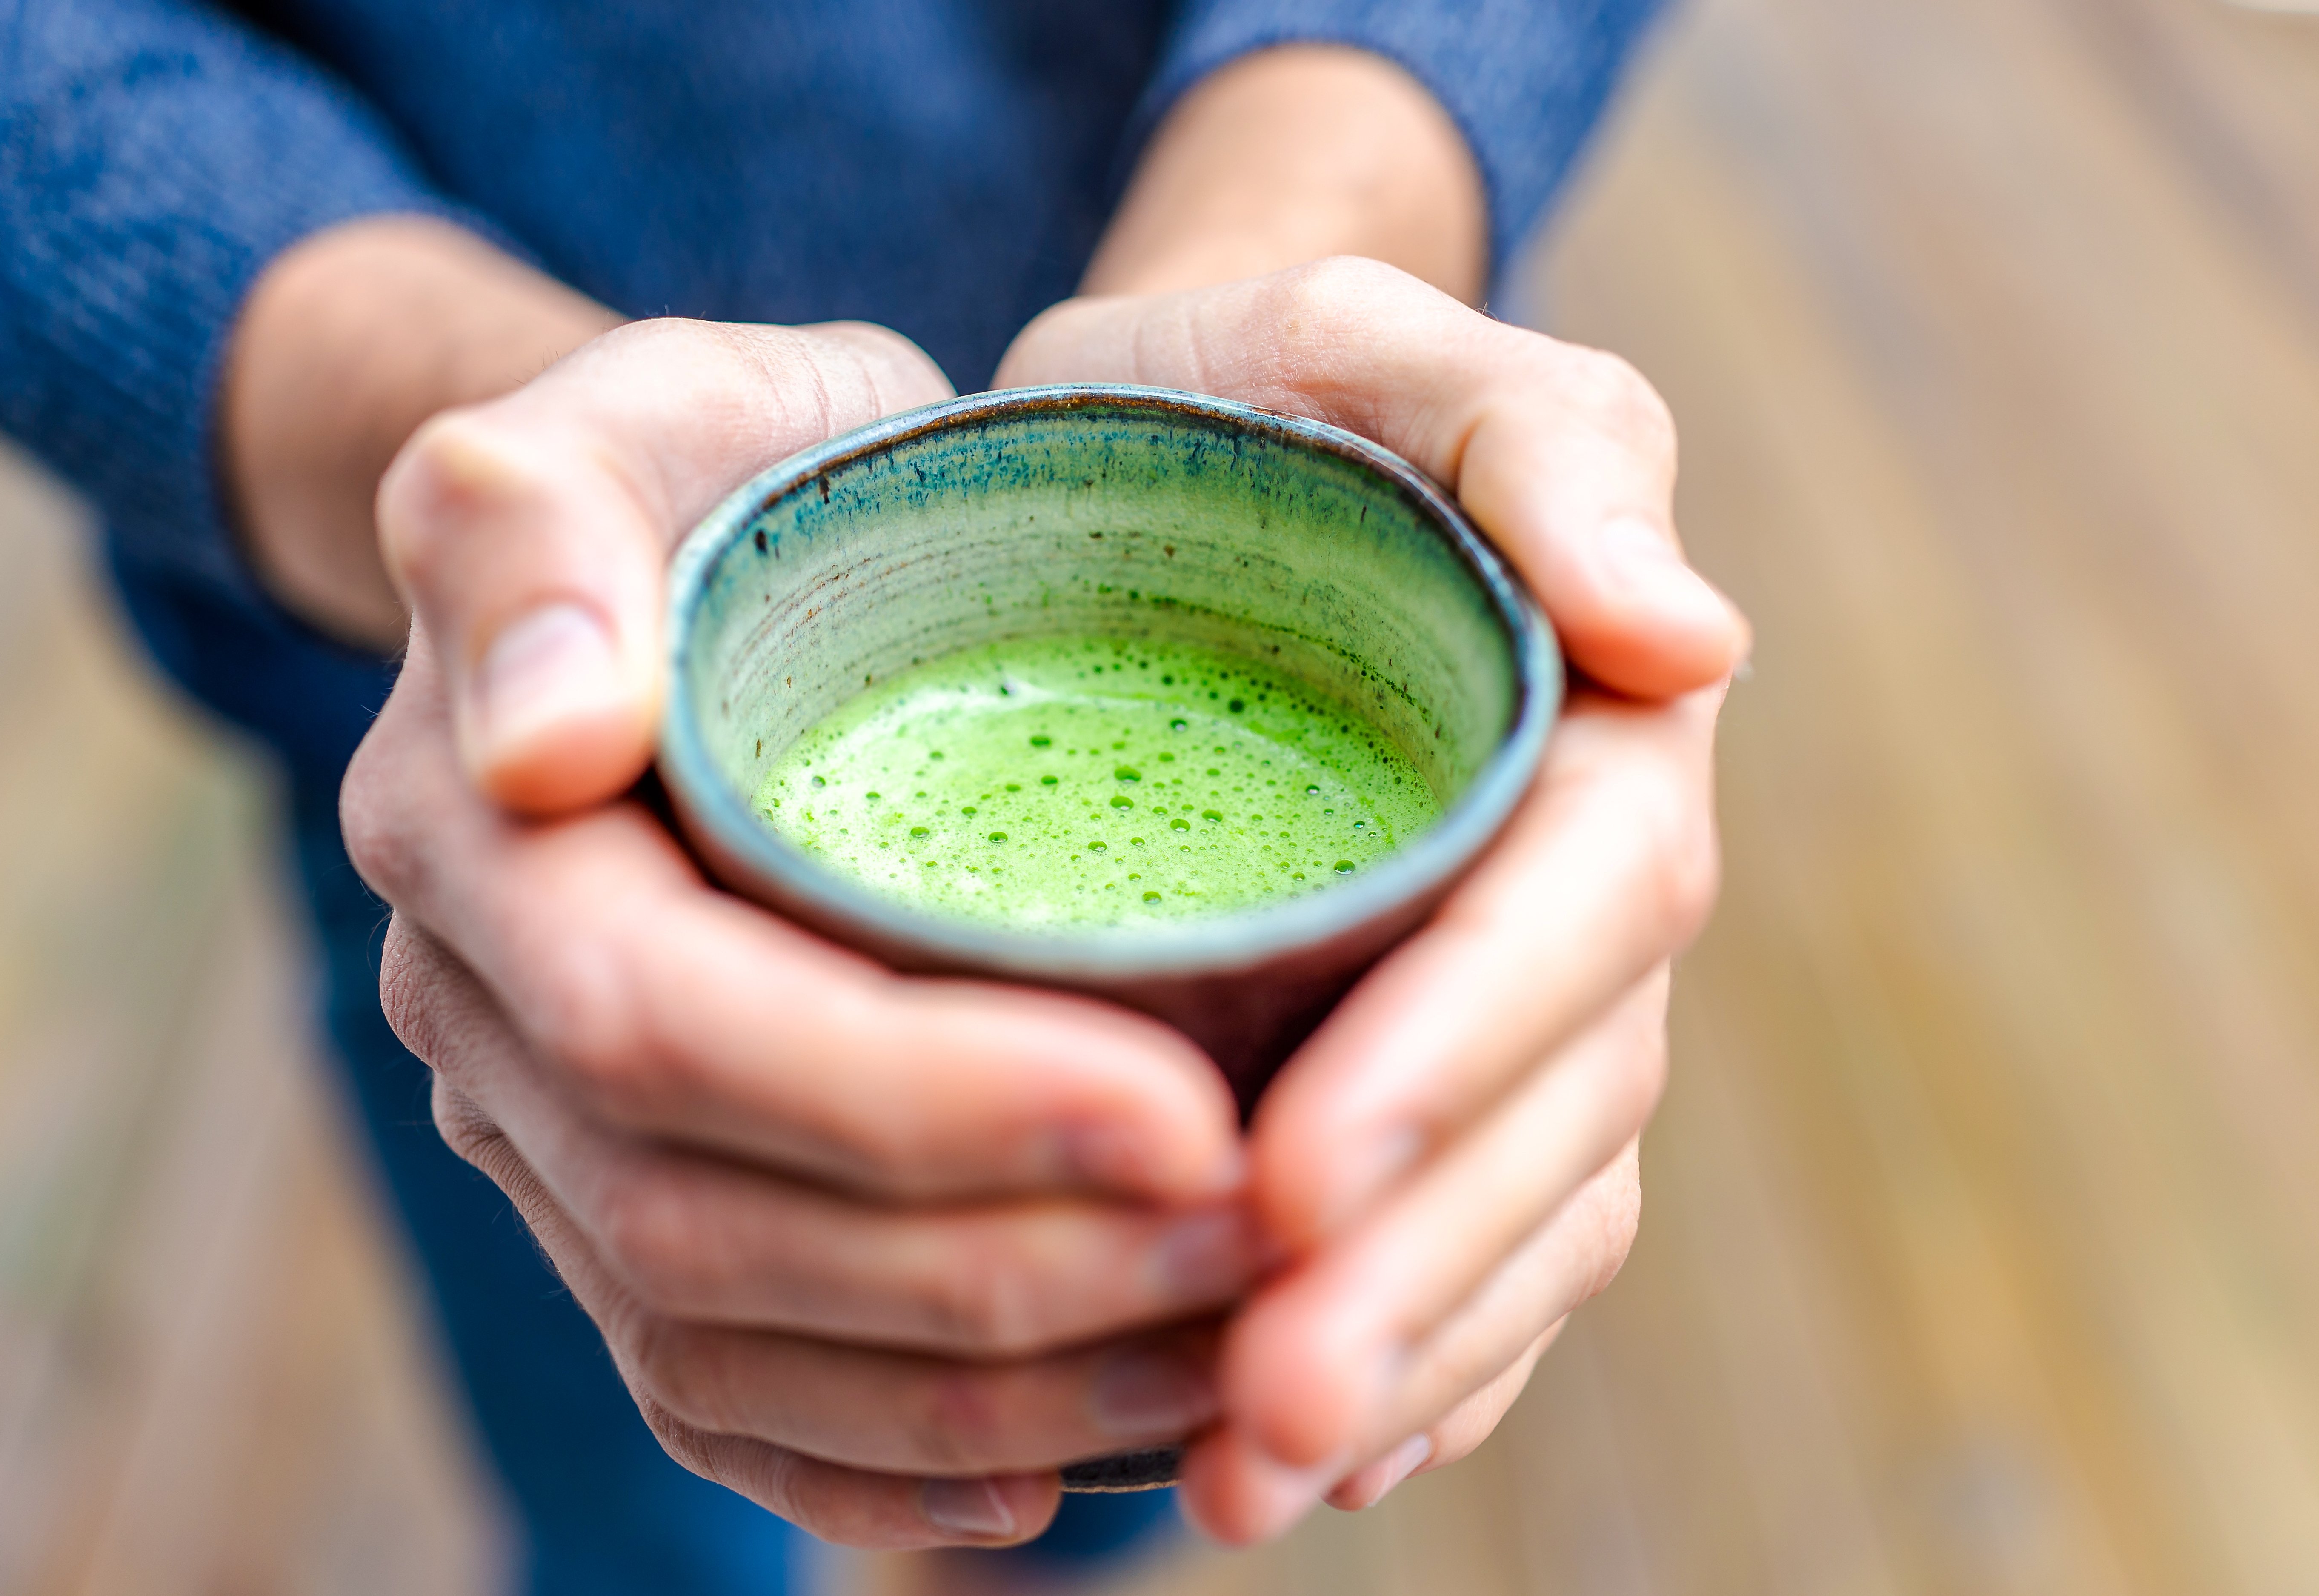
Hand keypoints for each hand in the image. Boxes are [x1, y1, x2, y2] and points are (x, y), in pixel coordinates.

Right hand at [344, 318, 1264, 1548]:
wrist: (720, 555)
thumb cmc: (732, 464)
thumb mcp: (647, 410)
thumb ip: (544, 528)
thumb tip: (541, 742)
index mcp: (478, 845)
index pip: (671, 1033)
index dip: (922, 1100)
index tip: (1185, 1108)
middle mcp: (486, 1023)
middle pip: (709, 1231)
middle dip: (999, 1267)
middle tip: (1267, 1243)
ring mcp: (548, 1144)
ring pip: (728, 1350)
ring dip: (988, 1388)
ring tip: (1231, 1353)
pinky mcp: (626, 1214)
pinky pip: (726, 1401)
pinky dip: (888, 1463)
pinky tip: (1061, 1466)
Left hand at [996, 256, 1746, 1541]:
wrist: (1154, 463)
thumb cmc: (1254, 391)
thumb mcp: (1372, 341)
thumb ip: (1543, 442)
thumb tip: (1689, 639)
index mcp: (1594, 726)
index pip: (1579, 908)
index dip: (1459, 1051)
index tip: (1296, 1180)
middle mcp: (1570, 890)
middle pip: (1555, 1107)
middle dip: (1417, 1266)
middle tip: (1260, 1409)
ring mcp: (1505, 1002)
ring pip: (1517, 1214)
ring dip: (1399, 1361)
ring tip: (1245, 1481)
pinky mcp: (1418, 1073)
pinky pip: (1465, 1250)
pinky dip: (1411, 1364)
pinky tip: (1298, 1461)